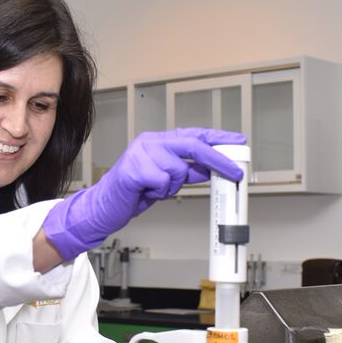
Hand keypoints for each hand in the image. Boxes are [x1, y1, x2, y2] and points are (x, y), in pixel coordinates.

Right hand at [42, 128, 245, 259]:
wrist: (103, 208)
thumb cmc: (131, 193)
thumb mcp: (165, 181)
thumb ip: (186, 172)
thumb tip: (210, 170)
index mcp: (157, 142)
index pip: (193, 134)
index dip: (217, 138)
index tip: (238, 142)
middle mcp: (149, 142)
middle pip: (192, 144)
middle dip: (217, 160)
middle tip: (235, 173)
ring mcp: (140, 153)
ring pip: (178, 169)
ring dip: (172, 187)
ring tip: (155, 190)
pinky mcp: (133, 169)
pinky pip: (163, 182)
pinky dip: (159, 192)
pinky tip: (145, 192)